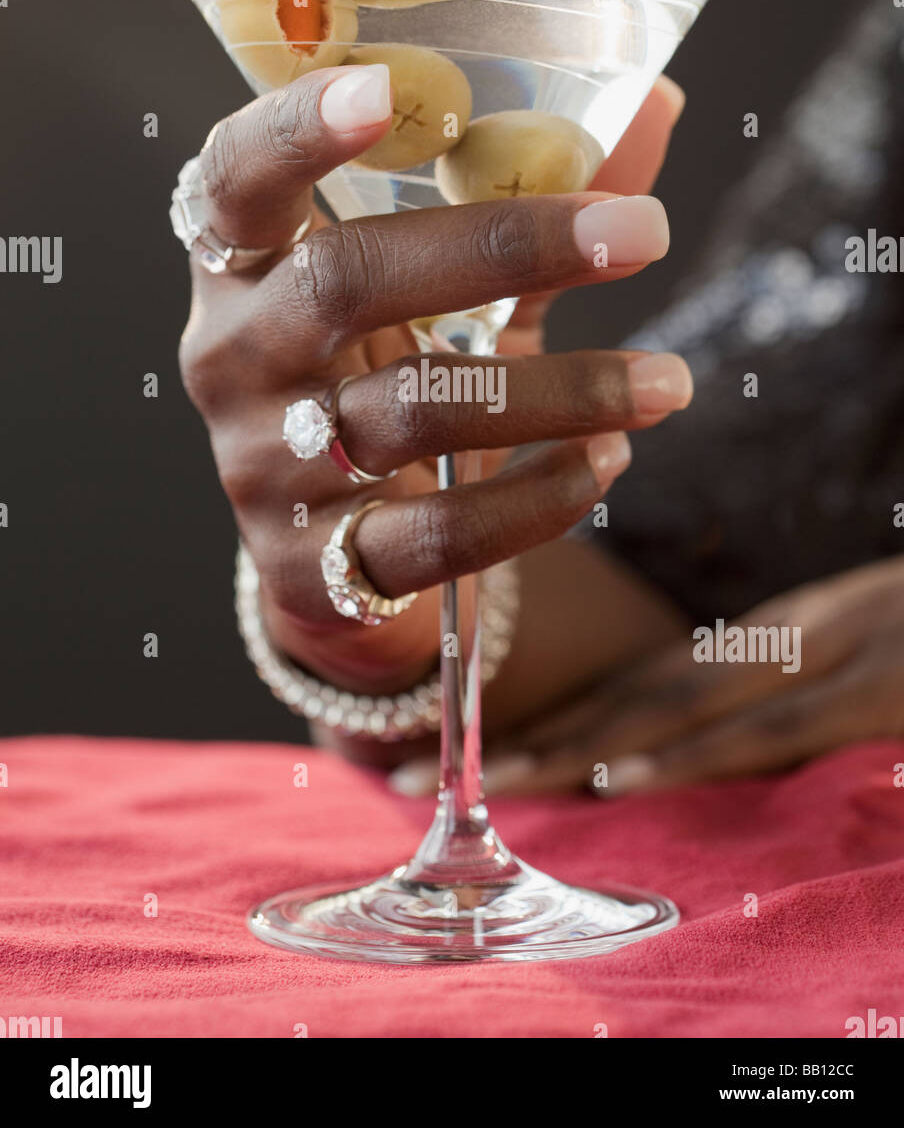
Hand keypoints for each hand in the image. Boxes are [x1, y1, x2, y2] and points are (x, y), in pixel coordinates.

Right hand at [178, 64, 689, 693]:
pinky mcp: (315, 567)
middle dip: (500, 249)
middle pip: (344, 282)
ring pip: (410, 413)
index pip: (237, 180)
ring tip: (666, 383)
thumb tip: (655, 99)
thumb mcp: (441, 290)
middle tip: (639, 232)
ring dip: (560, 392)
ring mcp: (264, 468)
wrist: (333, 552)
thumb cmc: (387, 378)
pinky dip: (533, 498)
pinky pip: (431, 533)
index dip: (295, 131)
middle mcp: (235, 358)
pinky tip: (605, 463)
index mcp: (245, 264)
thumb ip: (527, 199)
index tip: (376, 88)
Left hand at [442, 556, 903, 795]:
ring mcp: (833, 657)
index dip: (569, 706)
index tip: (481, 735)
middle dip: (541, 731)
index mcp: (795, 632)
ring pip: (680, 705)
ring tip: (487, 776)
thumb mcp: (881, 638)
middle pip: (643, 689)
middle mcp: (795, 639)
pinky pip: (766, 724)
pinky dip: (685, 750)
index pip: (659, 674)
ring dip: (577, 743)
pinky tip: (616, 771)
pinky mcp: (876, 687)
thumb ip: (805, 675)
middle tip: (434, 760)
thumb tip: (710, 724)